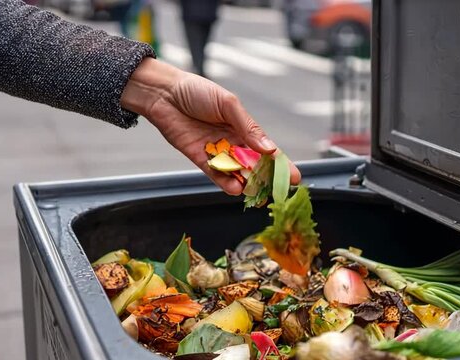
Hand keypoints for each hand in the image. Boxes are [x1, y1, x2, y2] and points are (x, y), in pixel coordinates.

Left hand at [121, 58, 300, 194]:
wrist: (163, 92)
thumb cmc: (196, 91)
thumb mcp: (227, 104)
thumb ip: (247, 126)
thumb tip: (269, 148)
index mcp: (243, 127)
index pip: (267, 149)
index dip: (281, 164)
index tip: (295, 177)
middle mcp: (232, 142)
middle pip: (254, 165)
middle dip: (266, 179)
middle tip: (276, 190)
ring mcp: (216, 152)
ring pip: (236, 173)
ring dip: (246, 183)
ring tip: (254, 191)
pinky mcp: (199, 159)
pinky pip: (215, 175)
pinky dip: (225, 183)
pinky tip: (235, 189)